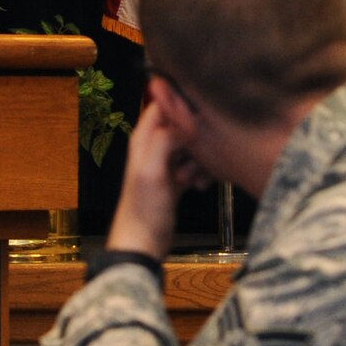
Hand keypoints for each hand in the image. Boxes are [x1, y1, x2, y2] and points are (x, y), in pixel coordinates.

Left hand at [105, 99, 207, 258]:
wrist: (143, 242)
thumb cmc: (144, 208)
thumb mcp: (152, 170)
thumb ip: (166, 139)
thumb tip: (187, 120)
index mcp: (144, 138)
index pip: (164, 103)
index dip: (184, 105)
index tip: (202, 118)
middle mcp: (154, 145)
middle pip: (183, 124)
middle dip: (197, 137)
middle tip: (201, 157)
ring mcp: (166, 162)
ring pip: (193, 145)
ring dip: (201, 159)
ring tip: (196, 179)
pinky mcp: (176, 179)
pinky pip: (195, 165)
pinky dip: (201, 173)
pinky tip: (200, 187)